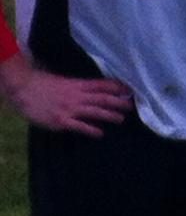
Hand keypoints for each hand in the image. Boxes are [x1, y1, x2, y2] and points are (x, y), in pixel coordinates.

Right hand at [0, 53, 132, 136]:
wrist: (24, 88)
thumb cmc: (43, 84)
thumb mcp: (65, 81)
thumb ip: (79, 86)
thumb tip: (93, 90)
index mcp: (78, 84)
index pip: (103, 85)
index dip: (117, 87)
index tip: (130, 90)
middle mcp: (77, 95)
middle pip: (103, 98)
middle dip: (118, 102)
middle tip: (132, 105)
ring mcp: (70, 108)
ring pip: (95, 111)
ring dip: (109, 115)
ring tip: (122, 119)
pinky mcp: (61, 120)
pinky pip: (79, 126)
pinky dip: (90, 130)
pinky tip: (100, 134)